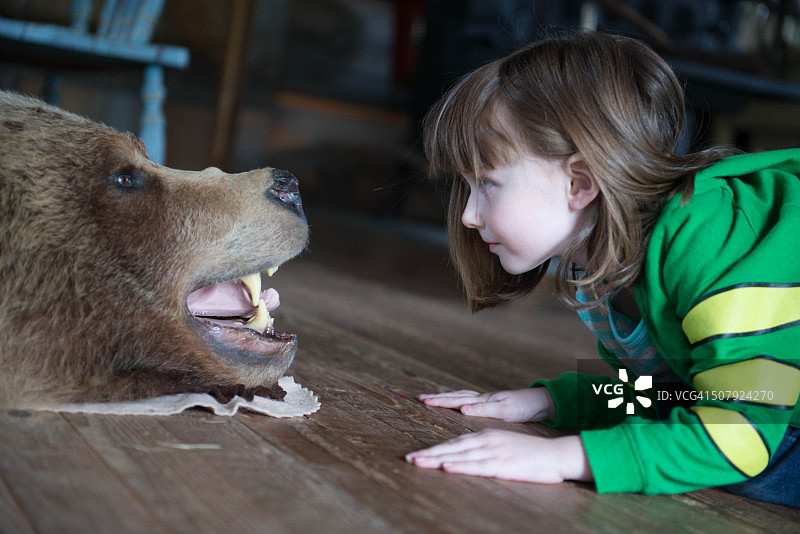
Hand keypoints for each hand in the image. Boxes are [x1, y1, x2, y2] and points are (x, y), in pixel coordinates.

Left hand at [405, 431, 591, 482]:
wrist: (555, 454)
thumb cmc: (529, 453)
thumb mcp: (502, 446)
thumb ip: (483, 449)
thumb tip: (465, 455)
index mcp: (485, 435)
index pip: (453, 443)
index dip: (434, 449)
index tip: (416, 455)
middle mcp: (485, 440)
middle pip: (451, 447)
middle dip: (429, 454)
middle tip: (408, 459)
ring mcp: (493, 452)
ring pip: (459, 456)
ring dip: (436, 459)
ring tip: (418, 462)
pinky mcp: (502, 464)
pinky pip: (477, 466)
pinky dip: (460, 466)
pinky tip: (446, 466)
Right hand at [418, 388, 554, 422]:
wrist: (543, 403)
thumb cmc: (525, 407)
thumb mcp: (505, 410)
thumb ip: (483, 409)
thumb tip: (462, 408)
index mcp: (484, 400)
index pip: (456, 399)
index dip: (439, 401)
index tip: (423, 400)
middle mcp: (483, 398)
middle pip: (455, 396)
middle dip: (437, 397)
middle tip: (421, 398)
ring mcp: (488, 400)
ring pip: (462, 397)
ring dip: (446, 397)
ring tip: (434, 398)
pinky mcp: (493, 405)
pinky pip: (469, 401)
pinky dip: (459, 401)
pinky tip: (459, 405)